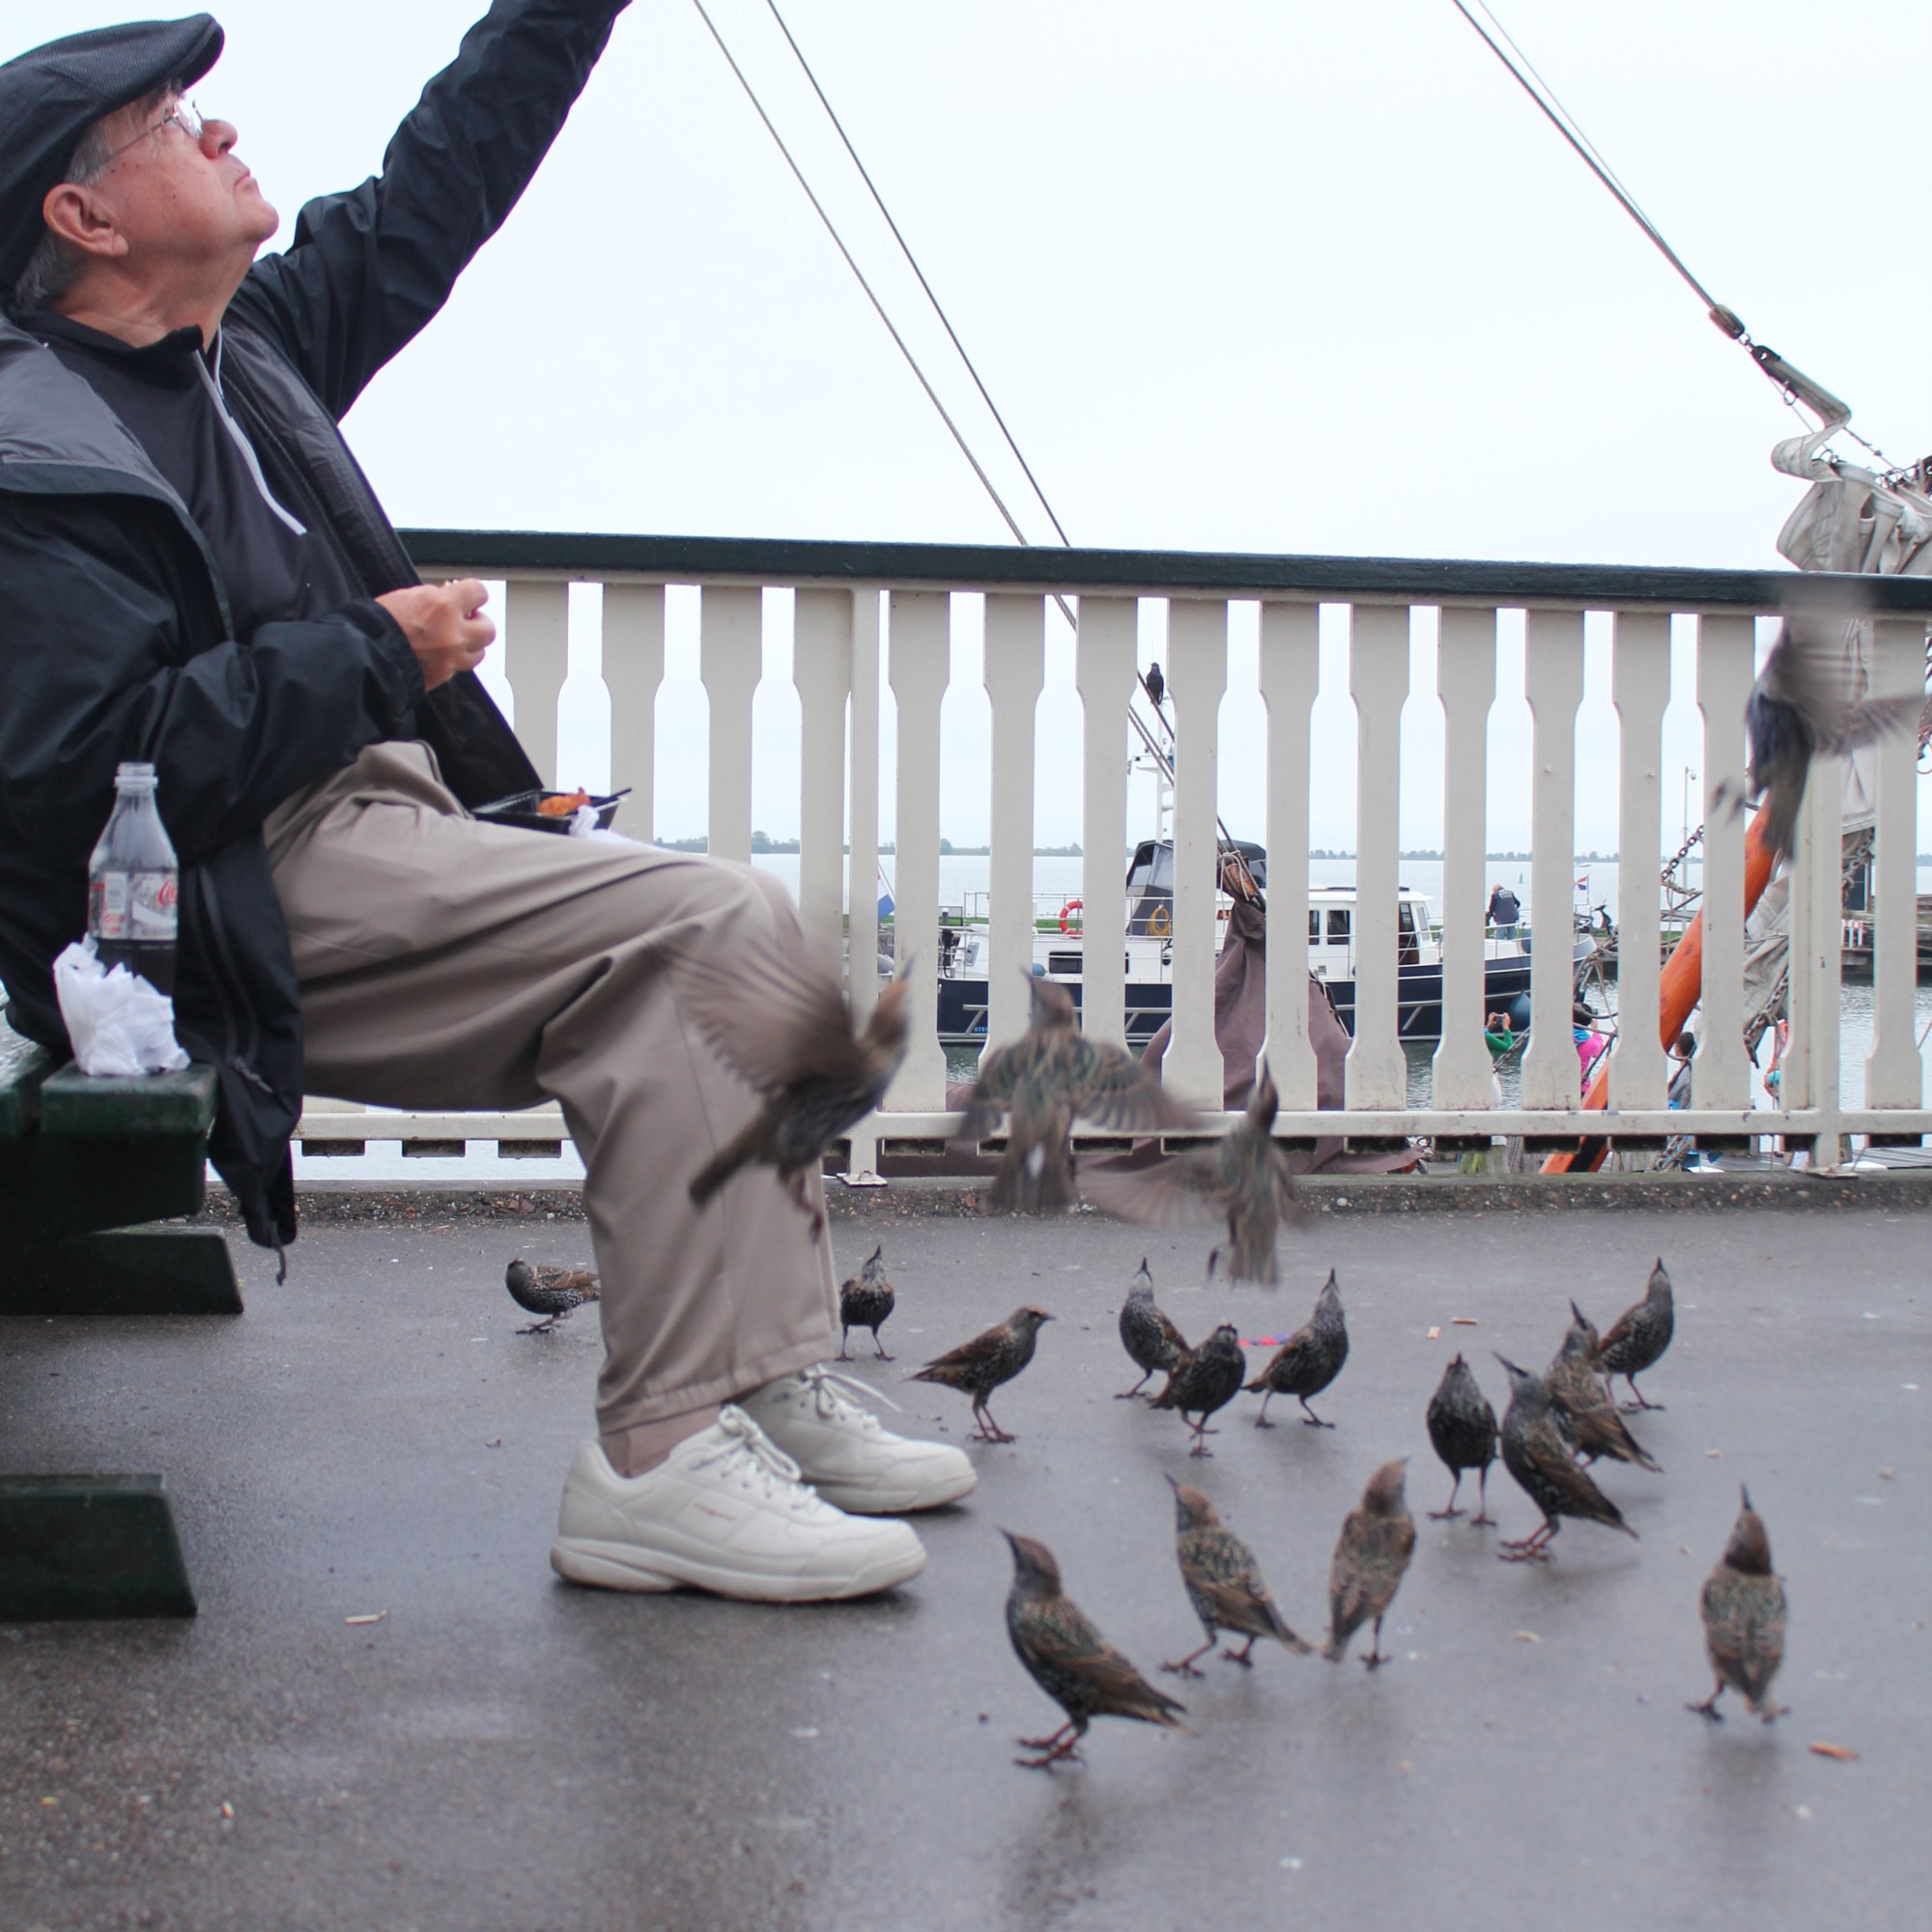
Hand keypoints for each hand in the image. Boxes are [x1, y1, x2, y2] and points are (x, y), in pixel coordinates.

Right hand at [376, 579, 494, 690]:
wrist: (365, 654)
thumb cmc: (380, 622)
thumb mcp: (409, 596)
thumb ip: (436, 598)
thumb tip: (451, 598)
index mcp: (444, 606)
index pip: (479, 592)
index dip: (474, 593)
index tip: (469, 596)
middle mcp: (454, 634)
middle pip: (488, 629)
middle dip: (478, 623)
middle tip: (466, 621)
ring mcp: (451, 658)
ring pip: (479, 653)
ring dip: (471, 645)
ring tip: (455, 640)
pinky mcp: (443, 676)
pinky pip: (459, 667)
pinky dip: (453, 660)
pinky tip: (439, 654)